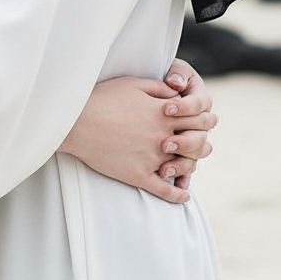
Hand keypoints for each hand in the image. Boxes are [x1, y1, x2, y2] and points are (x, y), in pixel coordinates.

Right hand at [58, 73, 214, 203]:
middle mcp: (161, 136)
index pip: (196, 117)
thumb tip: (178, 93)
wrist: (75, 122)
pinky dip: (178, 195)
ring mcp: (151, 158)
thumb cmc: (101, 99)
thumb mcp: (131, 84)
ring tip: (192, 167)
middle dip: (203, 142)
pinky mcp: (138, 175)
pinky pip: (165, 190)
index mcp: (162, 113)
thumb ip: (158, 87)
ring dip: (192, 168)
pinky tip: (182, 195)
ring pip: (184, 167)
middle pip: (195, 142)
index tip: (204, 121)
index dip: (203, 118)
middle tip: (204, 144)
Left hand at [160, 58, 217, 191]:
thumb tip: (176, 82)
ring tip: (164, 169)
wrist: (146, 92)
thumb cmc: (161, 78)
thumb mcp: (169, 72)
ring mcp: (192, 139)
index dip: (184, 107)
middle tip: (166, 143)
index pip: (199, 105)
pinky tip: (176, 187)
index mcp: (199, 100)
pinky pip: (187, 169)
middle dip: (185, 141)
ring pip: (196, 156)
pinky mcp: (182, 153)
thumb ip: (176, 75)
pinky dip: (183, 179)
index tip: (166, 109)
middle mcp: (200, 122)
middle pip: (201, 136)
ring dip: (183, 163)